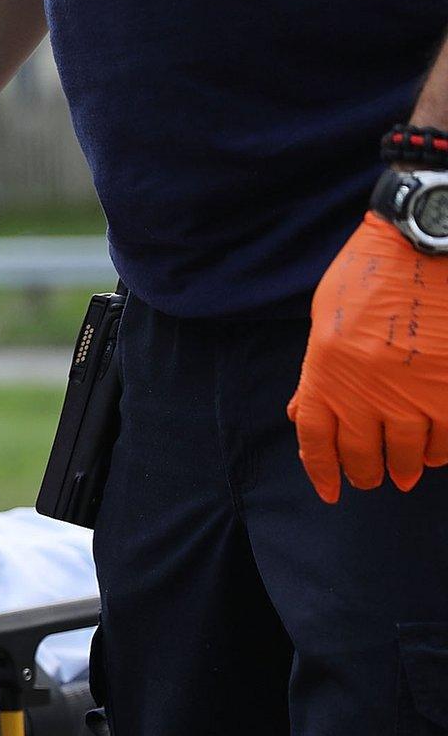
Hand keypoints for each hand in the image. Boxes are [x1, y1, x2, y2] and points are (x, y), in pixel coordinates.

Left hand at [288, 212, 447, 501]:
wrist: (424, 245)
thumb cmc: (369, 274)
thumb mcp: (324, 319)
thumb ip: (315, 370)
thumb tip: (302, 411)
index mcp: (326, 372)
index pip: (316, 438)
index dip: (322, 470)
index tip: (331, 491)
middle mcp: (365, 390)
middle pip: (362, 452)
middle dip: (364, 473)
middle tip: (370, 481)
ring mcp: (413, 391)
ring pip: (409, 450)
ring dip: (406, 466)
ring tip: (405, 473)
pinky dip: (442, 450)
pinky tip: (436, 453)